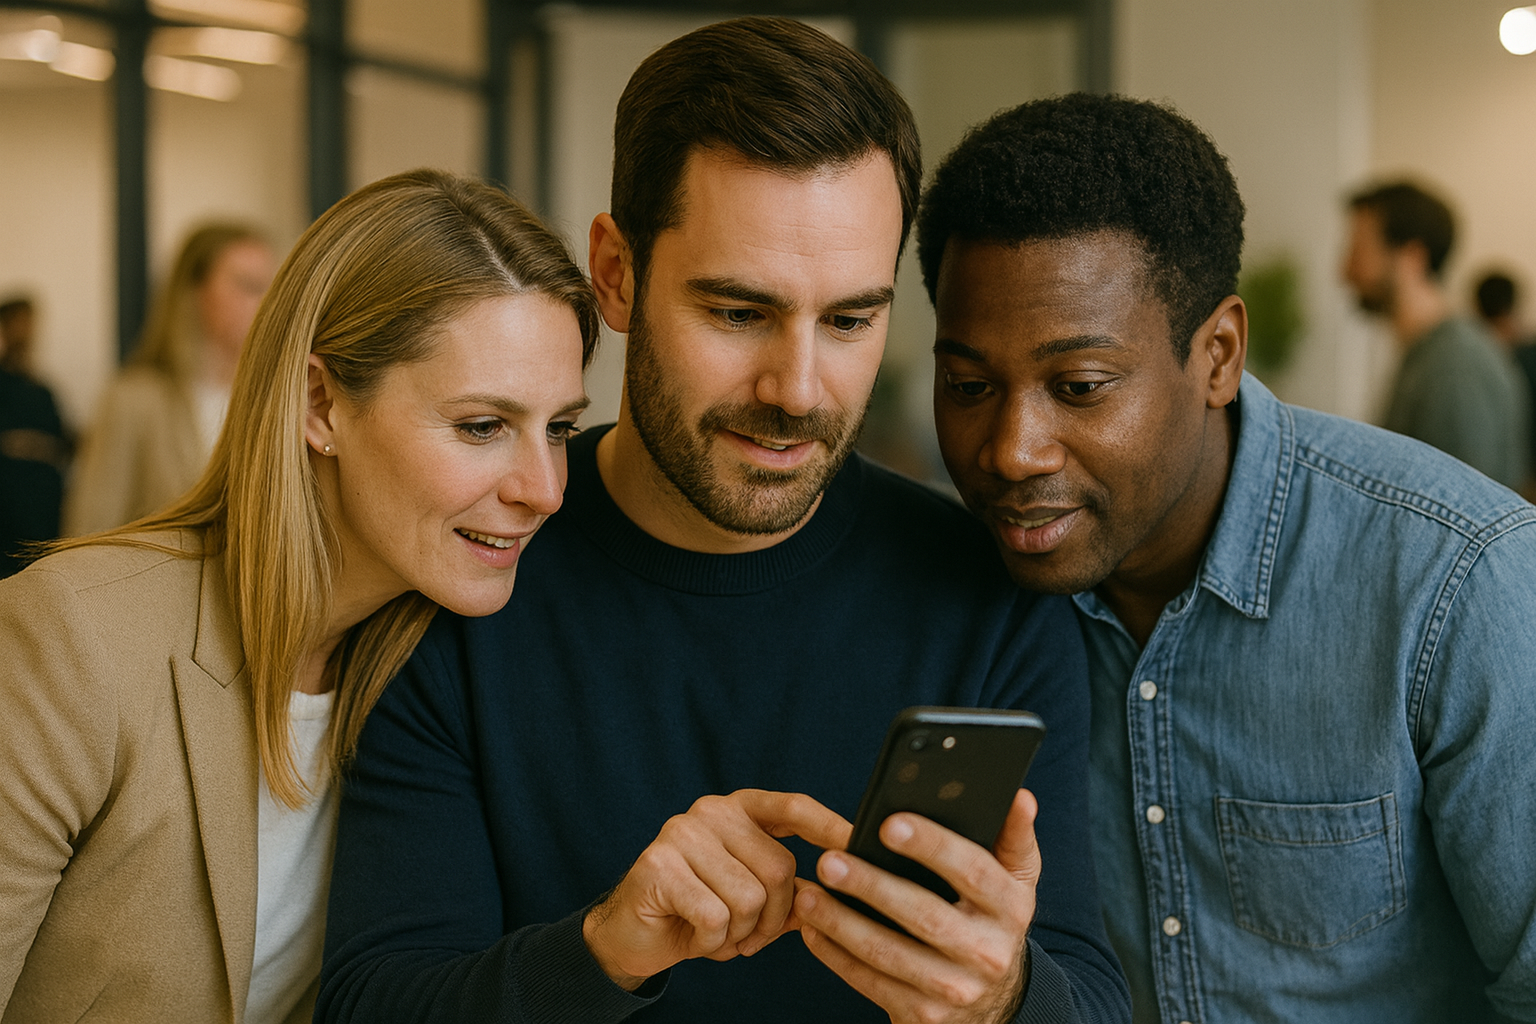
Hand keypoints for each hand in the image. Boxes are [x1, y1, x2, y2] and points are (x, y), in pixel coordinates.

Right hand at [582, 789, 851, 989]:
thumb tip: (847, 887)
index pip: (793, 807)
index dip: (829, 826)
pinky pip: (716, 917)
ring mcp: (682, 833)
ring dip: (740, 934)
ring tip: (719, 934)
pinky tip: (696, 937)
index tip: (861, 844)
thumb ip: (793, 891)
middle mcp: (712, 811)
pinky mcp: (658, 864)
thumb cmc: (699, 913)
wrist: (632, 935)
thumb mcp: (752, 901)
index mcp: (740, 810)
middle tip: (749, 936)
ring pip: (749, 898)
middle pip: (779, 869)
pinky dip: (713, 943)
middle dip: (772, 919)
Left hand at [795, 788, 1040, 1023]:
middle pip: (925, 915)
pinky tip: (812, 929)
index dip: (932, 846)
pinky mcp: (924, 1016)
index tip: (889, 823)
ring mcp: (955, 989)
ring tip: (809, 893)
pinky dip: (837, 956)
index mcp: (1010, 908)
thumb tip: (1019, 797)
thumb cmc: (992, 920)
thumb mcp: (1015, 881)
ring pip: (890, 954)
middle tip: (830, 859)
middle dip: (872, 886)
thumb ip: (1014, 837)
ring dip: (842, 923)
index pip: (972, 870)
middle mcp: (987, 952)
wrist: (994, 1000)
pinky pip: (872, 983)